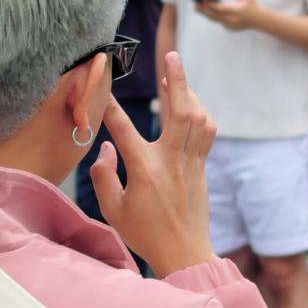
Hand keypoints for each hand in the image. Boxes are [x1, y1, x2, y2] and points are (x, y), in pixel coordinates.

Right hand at [89, 52, 218, 277]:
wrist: (185, 253)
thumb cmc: (146, 234)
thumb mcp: (113, 209)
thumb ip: (104, 176)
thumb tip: (105, 147)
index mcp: (145, 169)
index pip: (123, 128)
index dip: (110, 105)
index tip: (101, 84)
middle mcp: (171, 160)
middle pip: (178, 110)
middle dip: (177, 79)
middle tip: (171, 54)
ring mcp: (190, 162)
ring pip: (197, 118)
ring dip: (189, 93)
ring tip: (176, 75)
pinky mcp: (201, 167)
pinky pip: (205, 133)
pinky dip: (200, 114)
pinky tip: (190, 107)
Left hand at [196, 0, 260, 31]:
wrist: (259, 20)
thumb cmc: (252, 4)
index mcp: (237, 11)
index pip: (221, 8)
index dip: (210, 5)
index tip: (201, 0)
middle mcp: (232, 19)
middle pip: (214, 15)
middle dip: (203, 10)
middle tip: (194, 4)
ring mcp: (231, 25)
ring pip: (215, 19)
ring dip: (205, 13)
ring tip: (197, 7)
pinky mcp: (230, 28)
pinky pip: (219, 21)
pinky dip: (212, 15)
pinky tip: (205, 10)